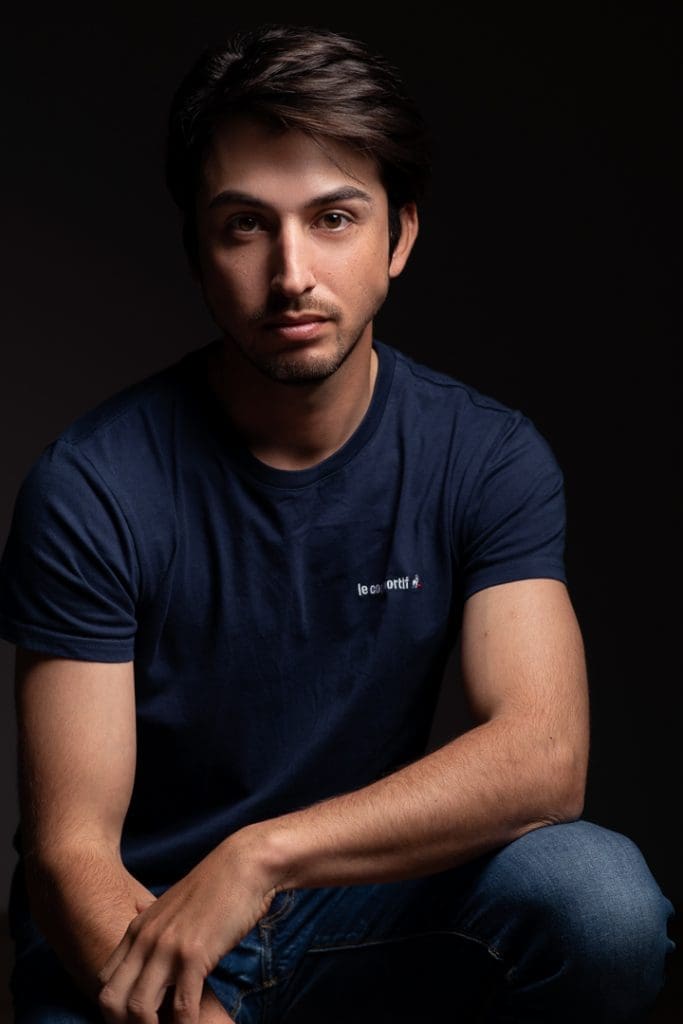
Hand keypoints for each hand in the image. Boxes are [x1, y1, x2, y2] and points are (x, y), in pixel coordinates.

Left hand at [97, 829, 275, 1022]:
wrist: (243, 865)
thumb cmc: (214, 886)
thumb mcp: (172, 904)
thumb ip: (154, 922)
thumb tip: (141, 922)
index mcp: (137, 928)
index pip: (105, 980)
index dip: (115, 1007)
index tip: (134, 1018)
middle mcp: (145, 939)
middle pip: (112, 999)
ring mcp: (167, 947)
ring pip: (139, 1008)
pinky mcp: (194, 954)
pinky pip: (181, 1005)